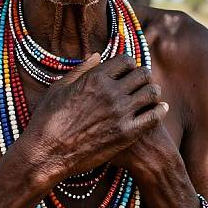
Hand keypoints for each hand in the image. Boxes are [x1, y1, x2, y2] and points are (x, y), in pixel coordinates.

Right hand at [22, 53, 167, 180]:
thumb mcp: (60, 87)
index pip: (126, 60)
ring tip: (151, 95)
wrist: (47, 152)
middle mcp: (111, 92)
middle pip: (142, 74)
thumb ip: (81, 69)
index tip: (128, 70)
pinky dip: (160, 111)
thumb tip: (96, 55)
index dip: (129, 64)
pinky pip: (153, 117)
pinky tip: (160, 109)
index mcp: (95, 77)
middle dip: (143, 75)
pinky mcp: (126, 134)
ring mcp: (120, 113)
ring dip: (152, 91)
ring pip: (151, 93)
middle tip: (142, 82)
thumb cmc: (48, 118)